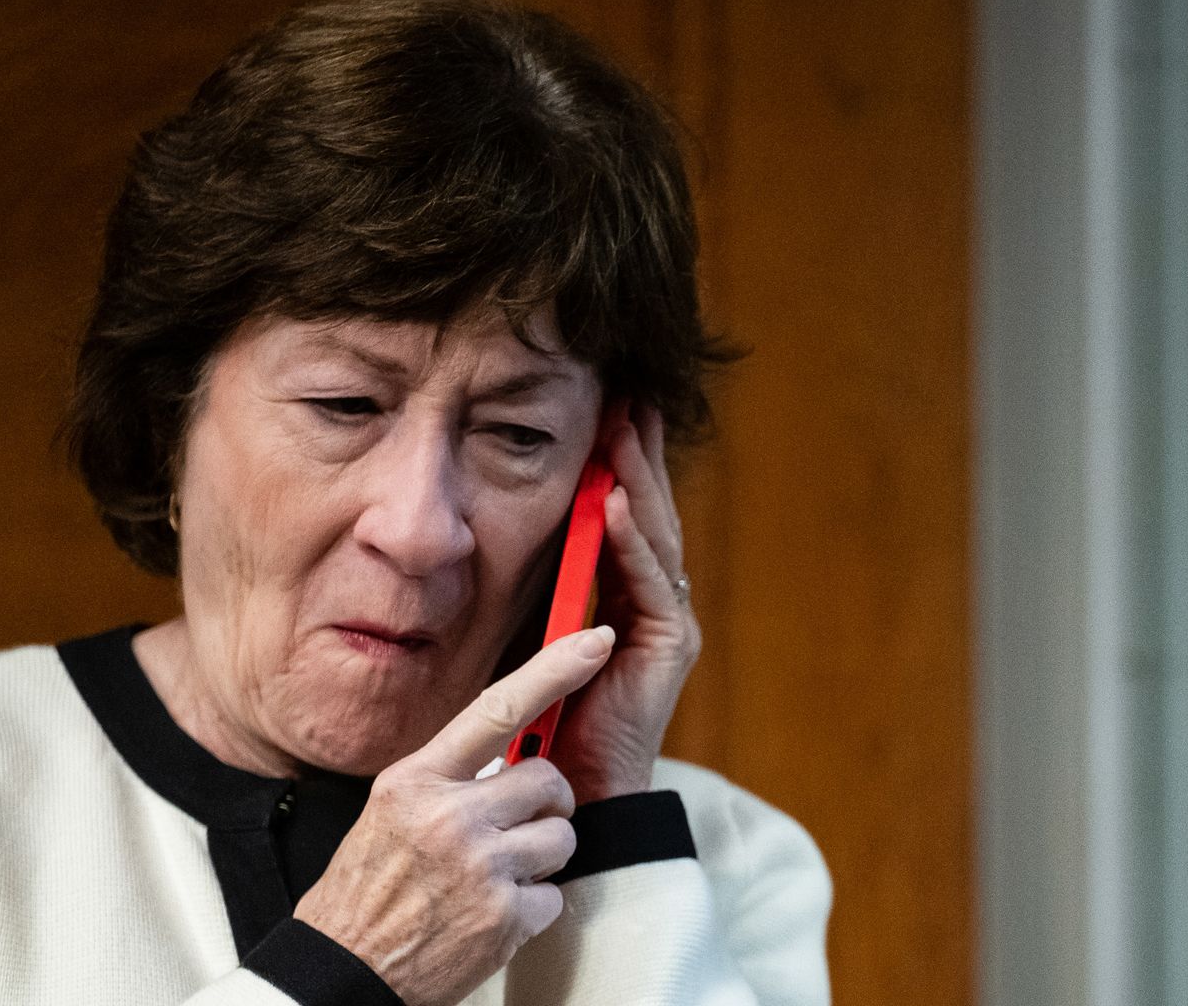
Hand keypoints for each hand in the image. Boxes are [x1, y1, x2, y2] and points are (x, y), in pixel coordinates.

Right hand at [293, 626, 613, 1005]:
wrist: (344, 971)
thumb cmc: (367, 888)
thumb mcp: (390, 810)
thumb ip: (448, 776)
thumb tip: (511, 749)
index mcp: (416, 780)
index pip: (497, 709)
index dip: (553, 670)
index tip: (594, 641)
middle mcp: (450, 817)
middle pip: (548, 780)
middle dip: (543, 805)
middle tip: (512, 829)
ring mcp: (481, 868)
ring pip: (562, 837)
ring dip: (541, 858)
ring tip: (495, 876)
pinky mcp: (504, 918)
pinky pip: (554, 895)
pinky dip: (532, 909)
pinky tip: (490, 916)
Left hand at [551, 402, 701, 803]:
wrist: (582, 795)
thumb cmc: (555, 723)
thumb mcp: (544, 639)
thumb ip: (551, 592)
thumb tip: (518, 536)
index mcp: (632, 600)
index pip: (630, 516)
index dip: (623, 463)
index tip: (611, 409)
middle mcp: (660, 604)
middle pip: (652, 512)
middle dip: (641, 452)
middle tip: (630, 393)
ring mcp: (669, 624)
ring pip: (655, 535)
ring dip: (637, 479)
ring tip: (622, 428)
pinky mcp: (668, 647)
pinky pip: (648, 581)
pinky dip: (629, 540)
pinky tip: (611, 501)